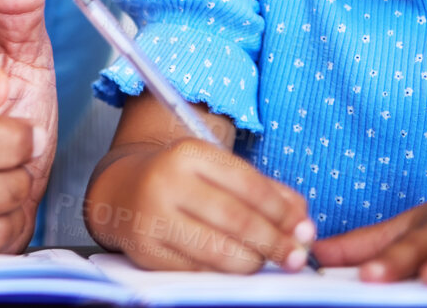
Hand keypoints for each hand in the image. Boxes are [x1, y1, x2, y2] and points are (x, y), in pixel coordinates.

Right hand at [106, 136, 314, 271]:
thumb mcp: (217, 170)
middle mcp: (167, 181)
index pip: (250, 186)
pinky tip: (234, 267)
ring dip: (252, 262)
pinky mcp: (146, 249)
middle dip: (275, 243)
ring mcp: (153, 217)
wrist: (122, 190)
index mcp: (189, 153)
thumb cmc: (181, 181)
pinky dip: (223, 273)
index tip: (304, 230)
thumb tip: (302, 221)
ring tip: (263, 261)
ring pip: (219, 251)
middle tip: (295, 256)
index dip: (283, 213)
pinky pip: (198, 269)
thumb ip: (263, 190)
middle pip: (237, 220)